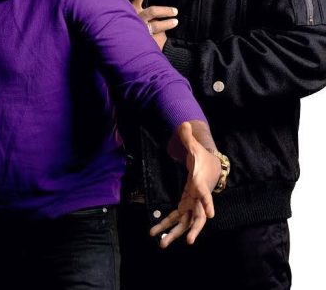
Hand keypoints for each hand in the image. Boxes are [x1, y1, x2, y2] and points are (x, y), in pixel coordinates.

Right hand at [124, 0, 176, 48]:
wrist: (121, 44)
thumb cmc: (123, 19)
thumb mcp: (124, 2)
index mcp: (122, 2)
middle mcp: (126, 10)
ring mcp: (133, 21)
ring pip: (150, 11)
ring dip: (164, 10)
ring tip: (175, 11)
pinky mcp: (139, 31)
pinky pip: (154, 26)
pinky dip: (165, 23)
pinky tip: (174, 21)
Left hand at [149, 122, 221, 246]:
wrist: (211, 166)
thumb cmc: (202, 158)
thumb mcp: (194, 147)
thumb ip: (187, 137)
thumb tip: (183, 124)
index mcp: (200, 184)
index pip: (205, 195)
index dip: (208, 203)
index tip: (211, 215)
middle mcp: (198, 198)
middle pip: (198, 216)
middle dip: (193, 229)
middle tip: (187, 242)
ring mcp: (192, 203)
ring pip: (186, 222)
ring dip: (176, 233)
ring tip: (162, 245)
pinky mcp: (186, 205)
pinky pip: (177, 218)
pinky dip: (167, 225)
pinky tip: (157, 234)